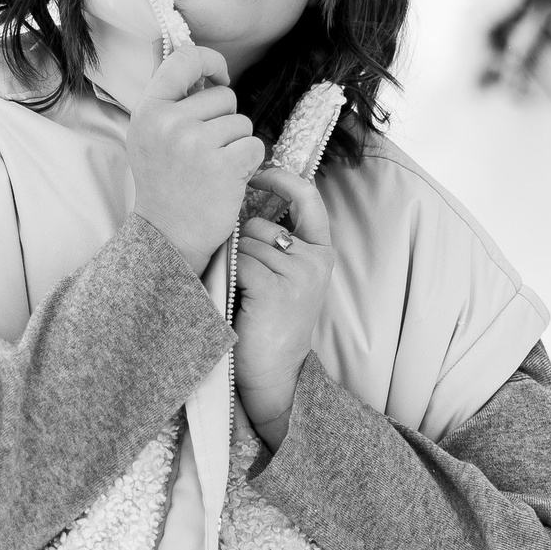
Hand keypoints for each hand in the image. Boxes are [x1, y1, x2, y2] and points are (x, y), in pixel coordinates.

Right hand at [126, 45, 264, 273]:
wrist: (167, 236)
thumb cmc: (164, 183)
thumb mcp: (149, 134)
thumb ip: (168, 97)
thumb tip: (186, 54)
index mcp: (148, 110)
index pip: (184, 58)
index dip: (210, 61)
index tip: (220, 75)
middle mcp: (169, 122)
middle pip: (223, 95)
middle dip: (224, 120)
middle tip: (203, 153)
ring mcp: (196, 143)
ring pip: (242, 122)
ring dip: (236, 144)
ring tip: (212, 169)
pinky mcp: (224, 165)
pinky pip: (254, 145)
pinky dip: (248, 163)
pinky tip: (227, 180)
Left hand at [231, 168, 331, 448]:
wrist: (272, 377)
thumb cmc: (267, 327)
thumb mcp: (282, 279)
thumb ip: (275, 245)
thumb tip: (240, 203)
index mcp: (320, 254)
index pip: (308, 198)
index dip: (282, 179)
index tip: (258, 172)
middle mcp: (316, 260)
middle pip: (259, 225)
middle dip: (241, 247)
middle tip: (243, 286)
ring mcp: (300, 273)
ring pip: (246, 244)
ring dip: (233, 267)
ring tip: (243, 300)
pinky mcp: (278, 287)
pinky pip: (240, 262)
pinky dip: (230, 279)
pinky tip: (240, 303)